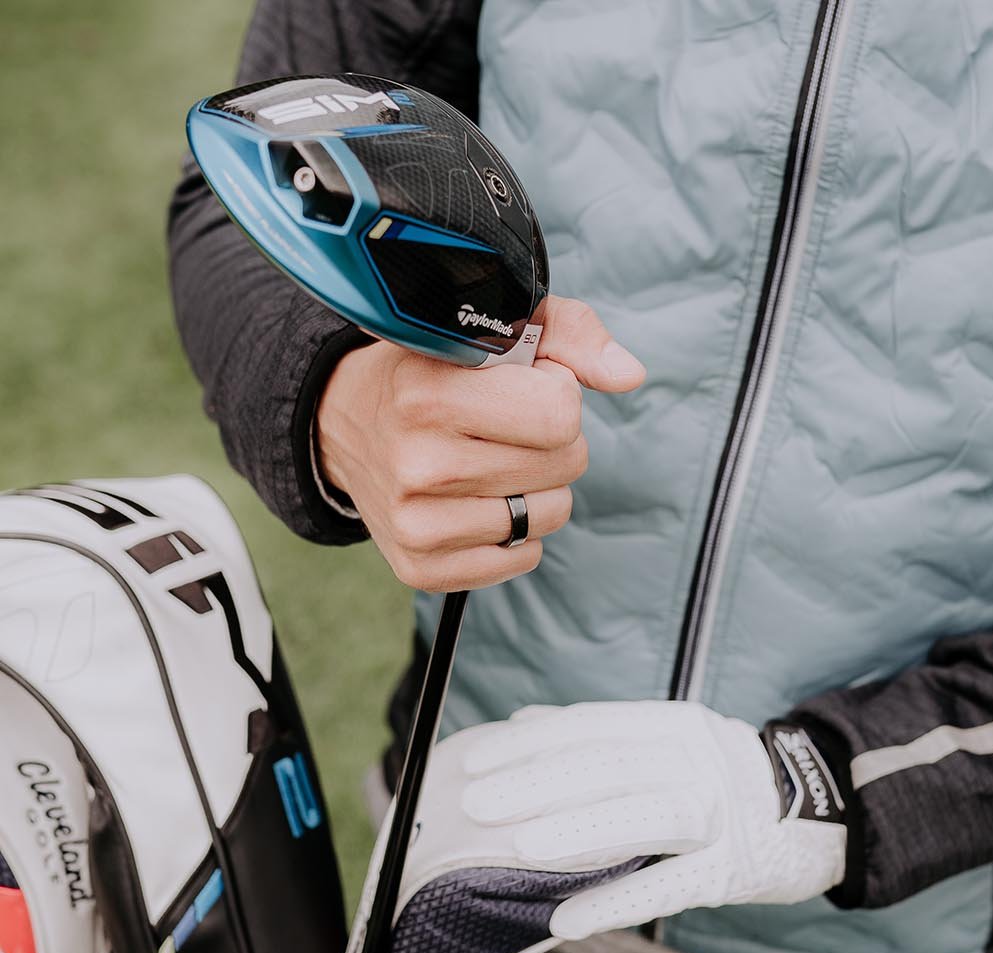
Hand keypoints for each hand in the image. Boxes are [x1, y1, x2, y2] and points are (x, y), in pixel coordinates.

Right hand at [315, 296, 644, 590]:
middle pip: (565, 464)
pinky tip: (478, 500)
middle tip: (506, 425)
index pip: (560, 413)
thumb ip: (571, 334)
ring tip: (491, 460)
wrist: (346, 420)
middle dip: (552, 441)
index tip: (524, 384)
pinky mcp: (421, 568)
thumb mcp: (494, 326)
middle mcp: (418, 462)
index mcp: (430, 393)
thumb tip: (628, 375)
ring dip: (537, 487)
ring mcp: (416, 524)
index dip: (557, 394)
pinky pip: (521, 558)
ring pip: (549, 515)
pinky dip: (515, 532)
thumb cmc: (436, 367)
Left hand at [460, 702, 847, 937]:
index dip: (530, 744)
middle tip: (475, 803)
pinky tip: (568, 921)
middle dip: (537, 784)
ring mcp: (720, 815)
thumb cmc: (726, 779)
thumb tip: (524, 722)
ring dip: (576, 833)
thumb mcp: (672, 740)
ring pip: (642, 817)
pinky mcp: (734, 869)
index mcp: (673, 726)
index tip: (475, 760)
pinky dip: (617, 903)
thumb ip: (604, 735)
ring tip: (516, 848)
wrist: (827, 809)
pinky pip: (670, 886)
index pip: (591, 727)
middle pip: (609, 768)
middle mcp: (697, 761)